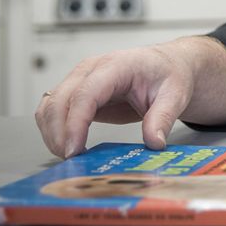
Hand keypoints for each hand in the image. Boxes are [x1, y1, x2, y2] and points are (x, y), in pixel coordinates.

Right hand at [34, 36, 225, 157]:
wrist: (169, 65)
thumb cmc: (170, 75)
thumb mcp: (175, 94)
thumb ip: (163, 117)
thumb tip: (154, 142)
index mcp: (117, 65)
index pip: (85, 93)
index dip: (75, 123)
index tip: (73, 150)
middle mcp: (92, 69)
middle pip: (59, 99)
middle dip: (58, 133)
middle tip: (70, 160)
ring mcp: (81, 79)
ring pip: (49, 104)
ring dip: (51, 132)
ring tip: (69, 155)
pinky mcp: (77, 91)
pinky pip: (53, 109)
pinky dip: (53, 128)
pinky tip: (67, 145)